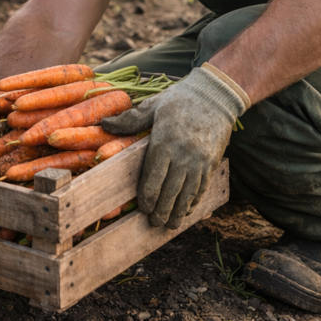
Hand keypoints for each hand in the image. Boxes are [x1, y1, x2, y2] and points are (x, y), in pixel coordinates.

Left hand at [101, 62, 248, 227]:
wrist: (215, 96)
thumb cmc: (179, 100)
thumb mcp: (153, 106)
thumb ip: (130, 119)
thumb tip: (104, 124)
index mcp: (163, 143)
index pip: (153, 178)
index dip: (148, 198)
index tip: (144, 208)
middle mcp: (182, 155)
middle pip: (170, 191)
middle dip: (162, 210)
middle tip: (154, 223)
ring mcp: (199, 161)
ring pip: (187, 194)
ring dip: (178, 211)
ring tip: (170, 225)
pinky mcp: (212, 162)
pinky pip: (202, 187)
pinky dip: (194, 201)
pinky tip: (188, 210)